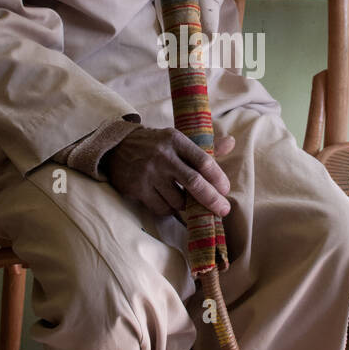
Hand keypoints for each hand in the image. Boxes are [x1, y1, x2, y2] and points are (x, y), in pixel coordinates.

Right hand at [103, 125, 236, 218]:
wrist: (117, 147)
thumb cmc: (154, 145)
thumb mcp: (176, 140)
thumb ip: (204, 146)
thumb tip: (231, 143)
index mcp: (176, 140)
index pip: (203, 160)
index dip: (218, 177)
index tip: (225, 189)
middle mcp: (163, 155)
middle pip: (194, 182)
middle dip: (211, 199)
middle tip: (223, 210)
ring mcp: (149, 173)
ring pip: (178, 200)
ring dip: (186, 205)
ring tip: (185, 201)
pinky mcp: (138, 188)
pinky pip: (162, 208)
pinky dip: (169, 209)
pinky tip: (168, 202)